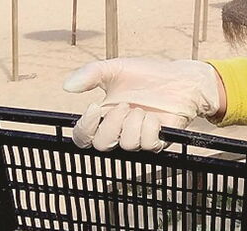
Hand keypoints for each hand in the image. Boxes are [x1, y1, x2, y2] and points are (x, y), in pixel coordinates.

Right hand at [63, 58, 223, 151]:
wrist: (179, 79)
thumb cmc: (146, 75)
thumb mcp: (114, 69)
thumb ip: (90, 74)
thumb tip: (67, 86)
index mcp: (103, 116)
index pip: (83, 137)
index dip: (84, 129)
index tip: (94, 108)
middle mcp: (119, 131)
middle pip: (102, 145)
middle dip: (112, 124)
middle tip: (125, 105)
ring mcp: (138, 138)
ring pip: (127, 144)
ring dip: (133, 122)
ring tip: (142, 108)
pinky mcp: (157, 142)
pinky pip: (147, 144)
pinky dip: (149, 127)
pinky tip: (154, 116)